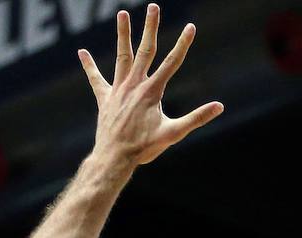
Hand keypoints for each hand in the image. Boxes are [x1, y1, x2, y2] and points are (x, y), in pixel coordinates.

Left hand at [80, 5, 222, 168]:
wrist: (114, 159)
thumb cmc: (144, 148)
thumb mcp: (173, 133)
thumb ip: (196, 118)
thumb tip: (219, 107)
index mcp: (152, 91)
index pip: (172, 62)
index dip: (183, 44)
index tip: (191, 27)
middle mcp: (134, 84)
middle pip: (145, 50)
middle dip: (150, 27)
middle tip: (153, 6)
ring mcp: (118, 90)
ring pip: (122, 56)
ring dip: (123, 34)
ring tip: (122, 13)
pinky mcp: (105, 98)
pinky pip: (95, 79)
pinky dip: (89, 65)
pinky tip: (81, 52)